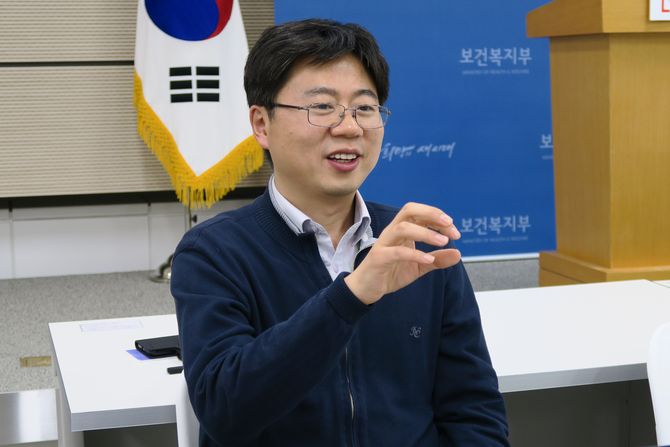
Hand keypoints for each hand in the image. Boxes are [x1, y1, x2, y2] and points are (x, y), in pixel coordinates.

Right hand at [345, 202, 461, 304]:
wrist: (366, 288)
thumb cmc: (391, 272)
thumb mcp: (419, 267)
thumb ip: (437, 260)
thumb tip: (458, 254)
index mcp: (402, 230)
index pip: (420, 213)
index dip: (438, 217)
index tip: (454, 231)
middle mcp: (392, 232)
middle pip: (409, 210)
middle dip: (431, 214)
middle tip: (449, 225)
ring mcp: (384, 244)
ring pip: (403, 227)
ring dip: (425, 232)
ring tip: (443, 242)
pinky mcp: (378, 258)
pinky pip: (396, 252)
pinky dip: (414, 254)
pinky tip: (428, 260)